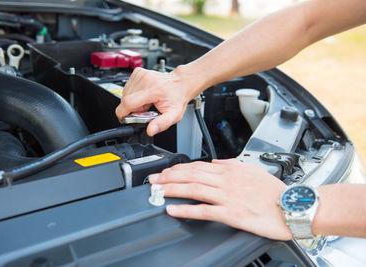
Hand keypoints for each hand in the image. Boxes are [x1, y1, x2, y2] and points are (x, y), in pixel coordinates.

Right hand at [115, 66, 197, 135]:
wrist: (180, 83)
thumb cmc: (177, 97)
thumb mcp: (174, 115)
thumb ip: (161, 124)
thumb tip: (150, 131)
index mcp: (153, 90)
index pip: (128, 102)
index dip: (123, 113)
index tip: (125, 119)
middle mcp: (146, 80)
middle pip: (125, 99)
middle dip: (132, 108)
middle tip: (145, 110)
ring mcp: (141, 74)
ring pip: (125, 93)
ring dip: (132, 101)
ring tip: (146, 102)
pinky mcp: (138, 72)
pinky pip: (128, 87)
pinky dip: (133, 93)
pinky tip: (143, 95)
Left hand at [149, 158, 291, 239]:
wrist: (292, 206)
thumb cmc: (275, 191)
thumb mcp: (253, 170)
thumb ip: (232, 164)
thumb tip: (216, 161)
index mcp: (230, 171)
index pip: (197, 166)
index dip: (178, 168)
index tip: (166, 171)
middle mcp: (226, 181)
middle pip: (190, 175)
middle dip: (168, 177)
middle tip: (153, 180)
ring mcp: (228, 196)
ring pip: (193, 189)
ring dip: (172, 189)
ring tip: (157, 191)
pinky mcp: (231, 213)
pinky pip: (204, 210)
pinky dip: (186, 209)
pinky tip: (174, 209)